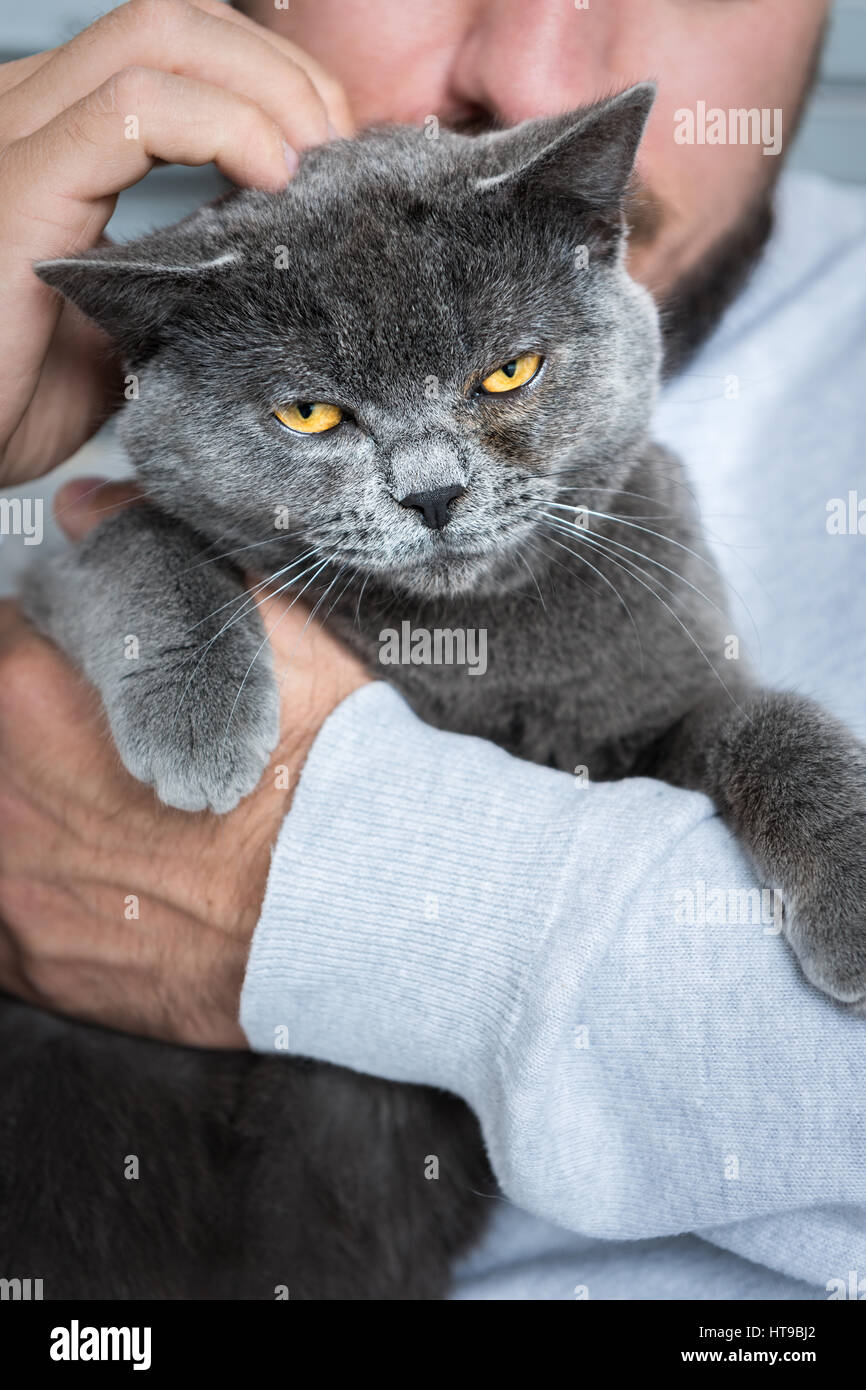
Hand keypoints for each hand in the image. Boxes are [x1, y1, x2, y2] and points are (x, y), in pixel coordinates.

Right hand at [0, 0, 352, 485]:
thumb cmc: (20, 396)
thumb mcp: (128, 316)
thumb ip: (188, 263)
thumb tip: (276, 250)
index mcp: (57, 134)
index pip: (180, 48)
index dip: (271, 81)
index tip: (330, 160)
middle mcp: (31, 111)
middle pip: (182, 21)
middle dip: (284, 74)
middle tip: (337, 159)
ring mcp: (19, 136)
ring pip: (162, 35)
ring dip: (268, 89)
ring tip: (313, 167)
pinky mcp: (21, 183)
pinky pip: (133, 108)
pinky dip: (224, 125)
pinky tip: (271, 178)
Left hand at [0, 480, 370, 1045]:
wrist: (365, 907)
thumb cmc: (326, 768)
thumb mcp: (267, 625)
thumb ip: (159, 550)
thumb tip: (88, 508)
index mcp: (34, 693)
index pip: (7, 638)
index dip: (61, 645)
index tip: (105, 666)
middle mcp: (4, 791)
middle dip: (44, 725)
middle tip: (121, 744)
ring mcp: (12, 883)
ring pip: (3, 813)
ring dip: (40, 802)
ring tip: (121, 812)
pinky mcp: (33, 958)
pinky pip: (3, 915)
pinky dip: (42, 887)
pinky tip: (108, 875)